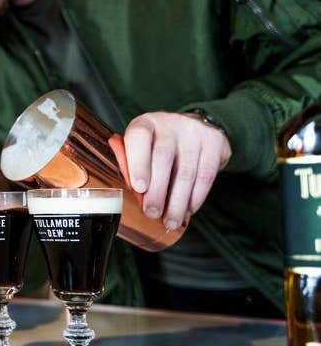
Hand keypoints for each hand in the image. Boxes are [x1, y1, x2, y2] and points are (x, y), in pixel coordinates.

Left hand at [123, 112, 231, 229]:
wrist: (195, 127)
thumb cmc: (158, 145)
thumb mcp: (140, 148)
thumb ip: (131, 166)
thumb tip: (131, 195)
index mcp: (145, 123)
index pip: (139, 138)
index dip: (138, 164)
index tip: (138, 188)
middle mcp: (170, 123)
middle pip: (163, 158)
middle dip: (157, 191)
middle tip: (152, 213)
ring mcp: (194, 132)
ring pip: (187, 172)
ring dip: (178, 202)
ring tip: (170, 221)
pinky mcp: (215, 143)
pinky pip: (206, 176)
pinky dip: (196, 198)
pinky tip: (188, 211)